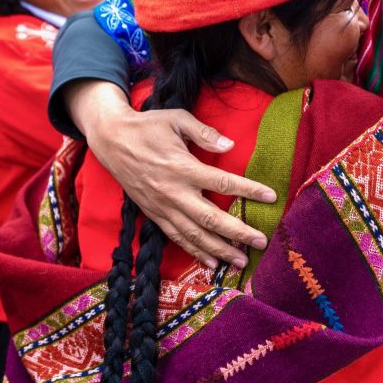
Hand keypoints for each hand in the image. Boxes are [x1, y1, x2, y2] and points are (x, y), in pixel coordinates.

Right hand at [65, 80, 276, 267]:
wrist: (110, 140)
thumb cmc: (147, 126)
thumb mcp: (177, 119)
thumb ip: (205, 133)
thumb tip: (230, 145)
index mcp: (183, 167)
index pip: (223, 182)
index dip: (249, 190)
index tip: (272, 196)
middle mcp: (173, 192)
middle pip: (211, 217)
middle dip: (238, 232)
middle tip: (262, 241)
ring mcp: (162, 206)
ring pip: (194, 234)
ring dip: (219, 249)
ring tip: (241, 261)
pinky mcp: (153, 214)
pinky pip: (176, 237)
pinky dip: (194, 252)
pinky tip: (211, 263)